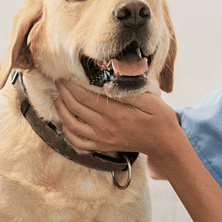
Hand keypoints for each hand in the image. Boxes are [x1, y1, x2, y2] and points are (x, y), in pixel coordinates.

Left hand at [55, 80, 183, 171]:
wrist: (164, 144)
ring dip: (60, 110)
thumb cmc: (160, 119)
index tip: (64, 74)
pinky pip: (77, 143)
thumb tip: (109, 81)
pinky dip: (67, 133)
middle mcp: (105, 128)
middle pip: (75, 108)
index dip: (71, 85)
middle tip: (58, 80)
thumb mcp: (151, 101)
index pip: (85, 97)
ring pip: (71, 126)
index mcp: (116, 114)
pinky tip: (64, 122)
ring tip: (57, 97)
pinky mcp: (102, 147)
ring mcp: (102, 140)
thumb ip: (129, 92)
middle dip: (63, 93)